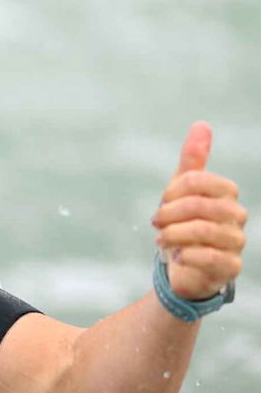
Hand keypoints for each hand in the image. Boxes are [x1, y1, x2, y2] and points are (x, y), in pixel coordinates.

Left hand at [152, 121, 247, 299]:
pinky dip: (186, 255)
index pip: (199, 180)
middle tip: (155, 222)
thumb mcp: (182, 191)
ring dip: (173, 235)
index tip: (162, 201)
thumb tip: (202, 124)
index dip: (173, 191)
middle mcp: (237, 216)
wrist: (185, 266)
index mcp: (226, 194)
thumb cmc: (185, 223)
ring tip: (161, 240)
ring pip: (204, 231)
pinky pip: (211, 258)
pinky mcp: (230, 267)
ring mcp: (236, 242)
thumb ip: (193, 161)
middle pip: (200, 205)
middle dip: (169, 213)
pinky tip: (176, 256)